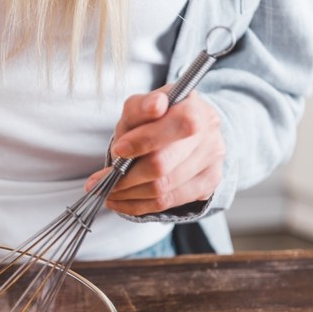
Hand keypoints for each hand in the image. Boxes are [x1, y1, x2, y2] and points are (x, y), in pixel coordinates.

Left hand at [86, 87, 224, 215]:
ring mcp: (212, 162)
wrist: (179, 133)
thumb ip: (140, 107)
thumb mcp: (140, 108)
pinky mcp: (207, 184)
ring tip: (107, 191)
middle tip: (100, 181)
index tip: (118, 150)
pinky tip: (120, 201)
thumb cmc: (153, 120)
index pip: (178, 125)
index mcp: (194, 107)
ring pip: (163, 189)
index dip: (144, 141)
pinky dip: (138, 205)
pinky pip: (168, 202)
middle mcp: (209, 135)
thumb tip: (155, 106)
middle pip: (163, 165)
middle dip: (125, 176)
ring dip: (127, 194)